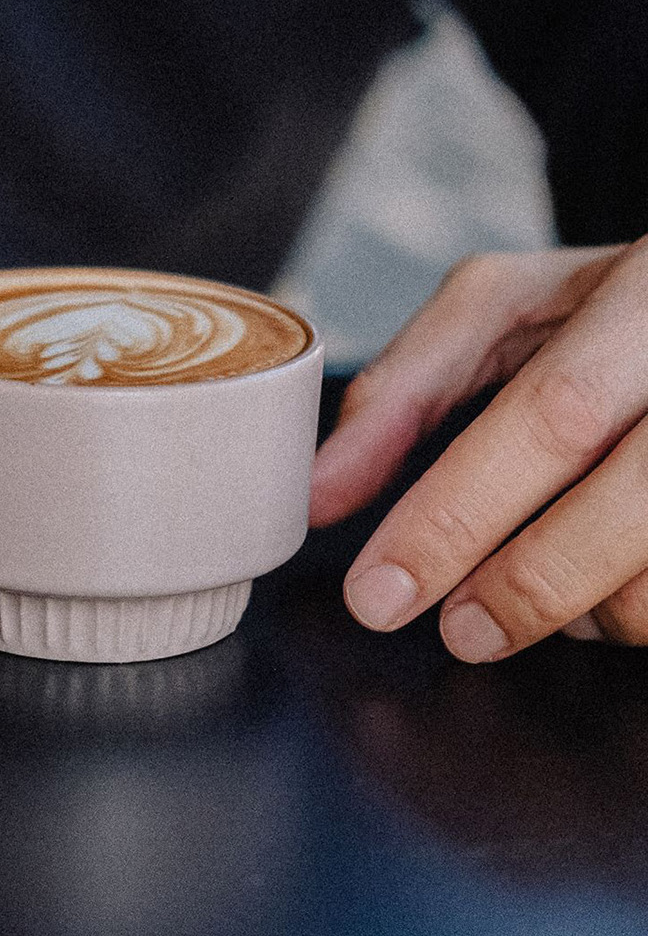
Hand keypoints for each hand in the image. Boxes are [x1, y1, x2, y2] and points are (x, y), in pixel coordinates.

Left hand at [309, 242, 647, 659]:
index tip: (378, 592)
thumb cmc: (607, 305)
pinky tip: (604, 582)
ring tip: (530, 586)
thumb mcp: (500, 310)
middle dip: (521, 585)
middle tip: (455, 630)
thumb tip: (318, 495)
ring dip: (589, 609)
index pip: (549, 418)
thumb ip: (402, 393)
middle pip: (624, 504)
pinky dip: (635, 611)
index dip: (456, 515)